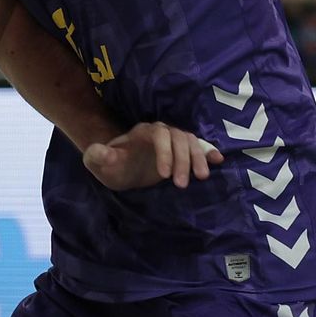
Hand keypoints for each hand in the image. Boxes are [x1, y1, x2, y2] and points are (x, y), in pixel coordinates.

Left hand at [83, 121, 223, 190]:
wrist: (119, 166)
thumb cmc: (110, 164)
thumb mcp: (97, 162)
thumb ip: (97, 156)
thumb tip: (102, 152)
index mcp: (142, 132)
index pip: (160, 135)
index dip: (165, 152)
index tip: (164, 175)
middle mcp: (160, 132)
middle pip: (179, 138)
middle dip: (183, 160)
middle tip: (181, 185)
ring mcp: (173, 140)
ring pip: (191, 142)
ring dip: (198, 159)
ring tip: (201, 178)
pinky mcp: (181, 151)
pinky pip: (199, 146)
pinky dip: (209, 151)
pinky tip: (218, 160)